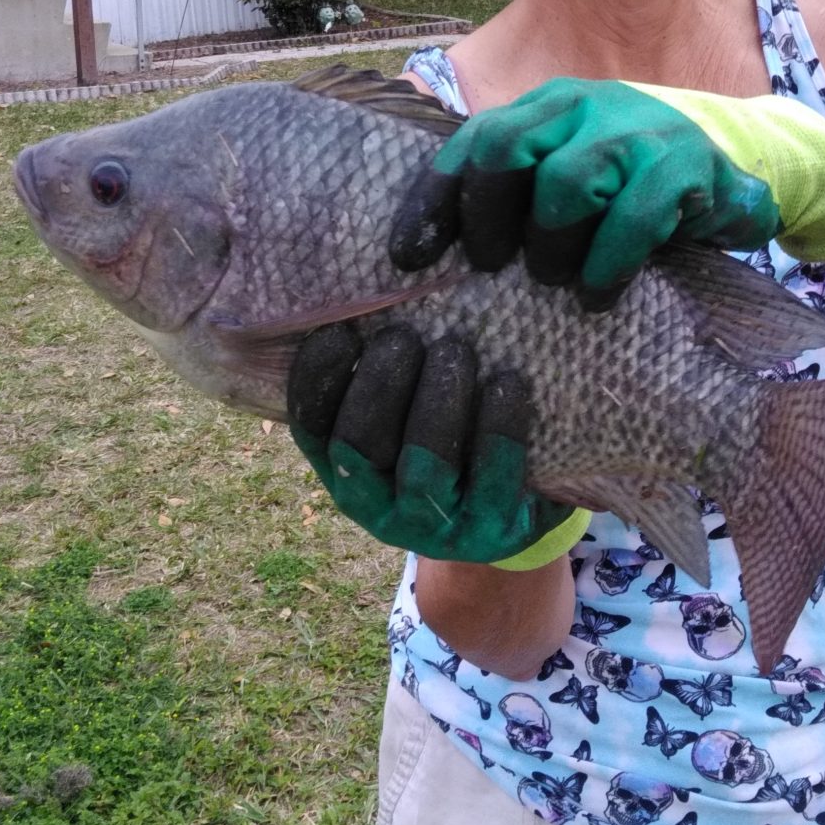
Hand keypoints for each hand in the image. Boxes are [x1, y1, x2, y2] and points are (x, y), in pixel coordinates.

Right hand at [287, 322, 583, 564]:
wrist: (512, 509)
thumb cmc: (446, 435)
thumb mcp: (403, 411)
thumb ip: (379, 370)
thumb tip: (363, 292)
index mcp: (342, 471)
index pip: (311, 428)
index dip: (318, 380)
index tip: (339, 330)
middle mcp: (376, 507)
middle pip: (361, 445)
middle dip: (381, 384)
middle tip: (404, 336)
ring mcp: (431, 526)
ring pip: (424, 465)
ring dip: (438, 401)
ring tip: (455, 349)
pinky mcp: (490, 532)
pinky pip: (492, 480)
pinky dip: (498, 428)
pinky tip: (507, 383)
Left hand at [390, 78, 824, 307]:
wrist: (744, 171)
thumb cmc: (637, 191)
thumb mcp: (574, 177)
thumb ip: (518, 194)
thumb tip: (428, 251)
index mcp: (547, 107)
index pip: (472, 141)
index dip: (433, 199)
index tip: (408, 256)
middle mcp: (587, 106)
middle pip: (505, 150)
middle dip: (488, 218)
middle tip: (491, 268)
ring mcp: (639, 129)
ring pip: (565, 184)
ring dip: (551, 247)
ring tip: (557, 282)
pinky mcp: (686, 165)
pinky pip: (632, 216)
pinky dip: (607, 264)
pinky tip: (599, 295)